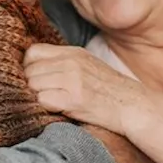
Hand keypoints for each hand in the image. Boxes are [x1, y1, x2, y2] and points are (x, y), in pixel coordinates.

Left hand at [23, 44, 145, 134]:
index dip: (29, 68)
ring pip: (33, 86)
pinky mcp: (74, 99)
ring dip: (39, 97)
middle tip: (47, 96)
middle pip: (30, 71)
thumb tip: (33, 69)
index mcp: (73, 52)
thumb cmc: (110, 91)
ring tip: (55, 103)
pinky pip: (43, 101)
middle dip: (32, 86)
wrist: (134, 106)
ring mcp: (72, 79)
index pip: (32, 52)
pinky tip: (60, 110)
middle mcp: (71, 62)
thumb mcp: (87, 66)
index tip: (37, 80)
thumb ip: (63, 63)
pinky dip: (47, 108)